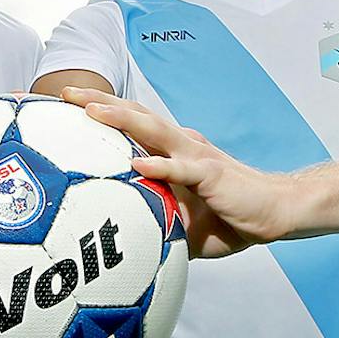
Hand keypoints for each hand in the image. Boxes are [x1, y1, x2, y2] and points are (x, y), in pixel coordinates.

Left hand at [63, 88, 293, 257]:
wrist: (274, 213)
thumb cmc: (229, 217)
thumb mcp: (178, 223)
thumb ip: (152, 222)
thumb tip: (120, 243)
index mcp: (171, 152)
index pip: (130, 126)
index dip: (98, 113)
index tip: (64, 108)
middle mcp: (180, 144)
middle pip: (134, 116)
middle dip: (97, 102)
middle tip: (63, 93)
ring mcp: (195, 156)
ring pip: (153, 131)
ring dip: (121, 119)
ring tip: (90, 111)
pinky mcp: (211, 173)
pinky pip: (182, 169)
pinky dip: (160, 166)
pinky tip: (137, 164)